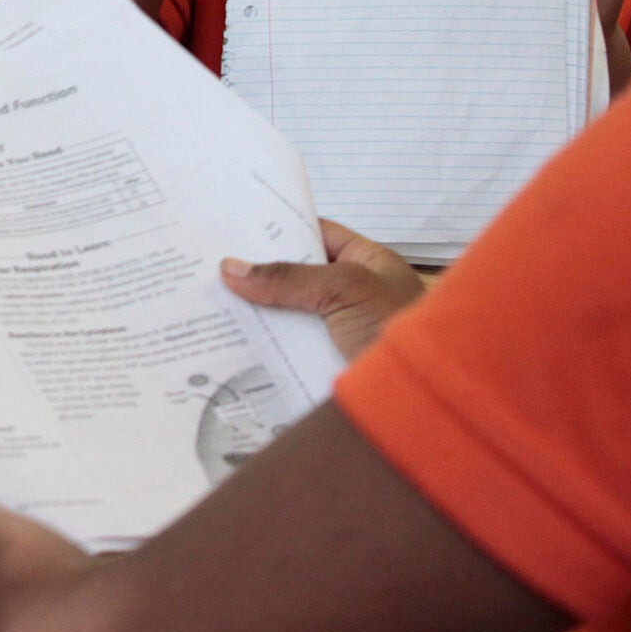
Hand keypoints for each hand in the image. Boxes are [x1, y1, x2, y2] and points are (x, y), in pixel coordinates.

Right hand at [221, 219, 425, 361]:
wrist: (426, 404)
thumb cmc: (399, 330)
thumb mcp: (345, 289)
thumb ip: (289, 277)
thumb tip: (232, 268)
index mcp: (367, 264)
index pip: (316, 234)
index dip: (278, 228)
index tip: (234, 227)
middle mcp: (352, 296)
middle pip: (295, 278)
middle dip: (257, 276)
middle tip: (206, 267)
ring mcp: (338, 334)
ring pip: (287, 318)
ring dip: (253, 316)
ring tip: (204, 304)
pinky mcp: (325, 367)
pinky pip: (288, 353)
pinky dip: (261, 351)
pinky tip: (226, 345)